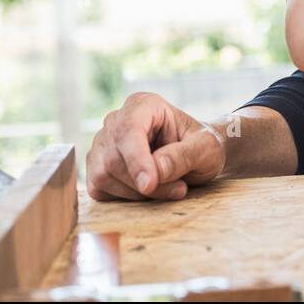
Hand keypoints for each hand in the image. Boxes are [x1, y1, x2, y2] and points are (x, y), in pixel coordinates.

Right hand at [85, 92, 226, 200]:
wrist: (197, 155)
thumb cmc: (203, 145)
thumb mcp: (206, 148)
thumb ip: (183, 156)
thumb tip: (155, 171)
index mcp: (144, 105)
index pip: (128, 130)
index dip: (136, 160)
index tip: (150, 185)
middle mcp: (117, 121)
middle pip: (113, 158)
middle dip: (146, 183)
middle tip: (179, 189)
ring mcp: (103, 144)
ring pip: (103, 176)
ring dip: (138, 193)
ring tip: (171, 188)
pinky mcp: (97, 168)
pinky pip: (100, 189)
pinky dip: (126, 198)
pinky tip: (150, 192)